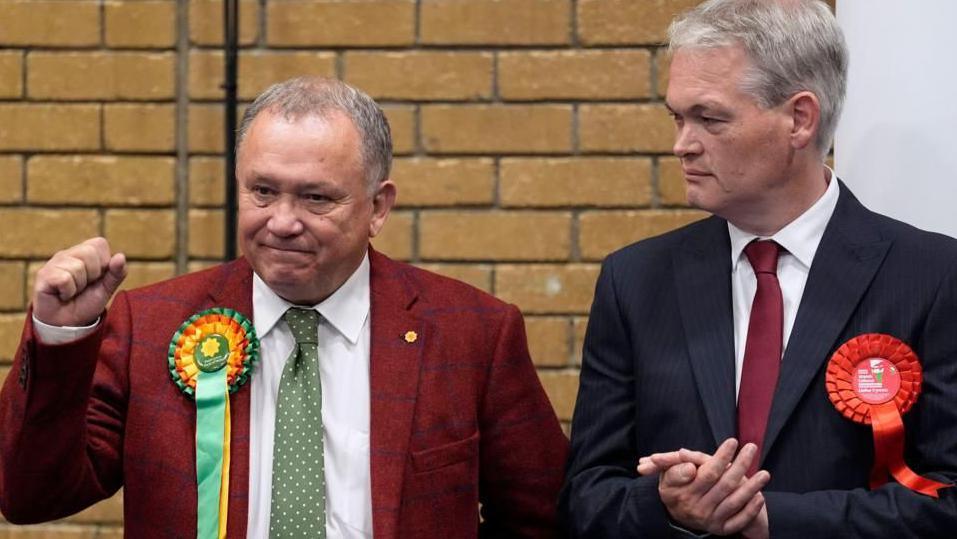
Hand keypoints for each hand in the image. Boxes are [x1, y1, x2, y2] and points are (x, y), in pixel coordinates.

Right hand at [32, 237, 126, 326]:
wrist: (68, 324)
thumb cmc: (86, 303)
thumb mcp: (107, 288)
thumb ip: (117, 273)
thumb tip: (121, 256)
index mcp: (84, 252)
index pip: (99, 244)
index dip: (103, 264)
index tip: (96, 279)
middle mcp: (68, 254)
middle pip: (89, 253)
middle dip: (92, 275)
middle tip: (83, 287)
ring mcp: (54, 263)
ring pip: (77, 267)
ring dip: (79, 286)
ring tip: (72, 292)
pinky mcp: (43, 275)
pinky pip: (64, 279)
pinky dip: (68, 292)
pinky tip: (62, 295)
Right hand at [641, 438, 769, 535]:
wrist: (678, 513)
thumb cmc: (675, 486)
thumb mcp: (667, 474)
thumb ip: (677, 468)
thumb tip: (691, 468)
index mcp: (684, 492)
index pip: (707, 473)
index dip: (721, 457)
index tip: (732, 442)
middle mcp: (697, 507)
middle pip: (725, 484)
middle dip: (741, 465)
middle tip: (752, 448)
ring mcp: (710, 519)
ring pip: (734, 502)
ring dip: (751, 488)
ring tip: (764, 474)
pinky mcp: (721, 529)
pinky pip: (739, 521)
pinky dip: (751, 510)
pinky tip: (760, 497)